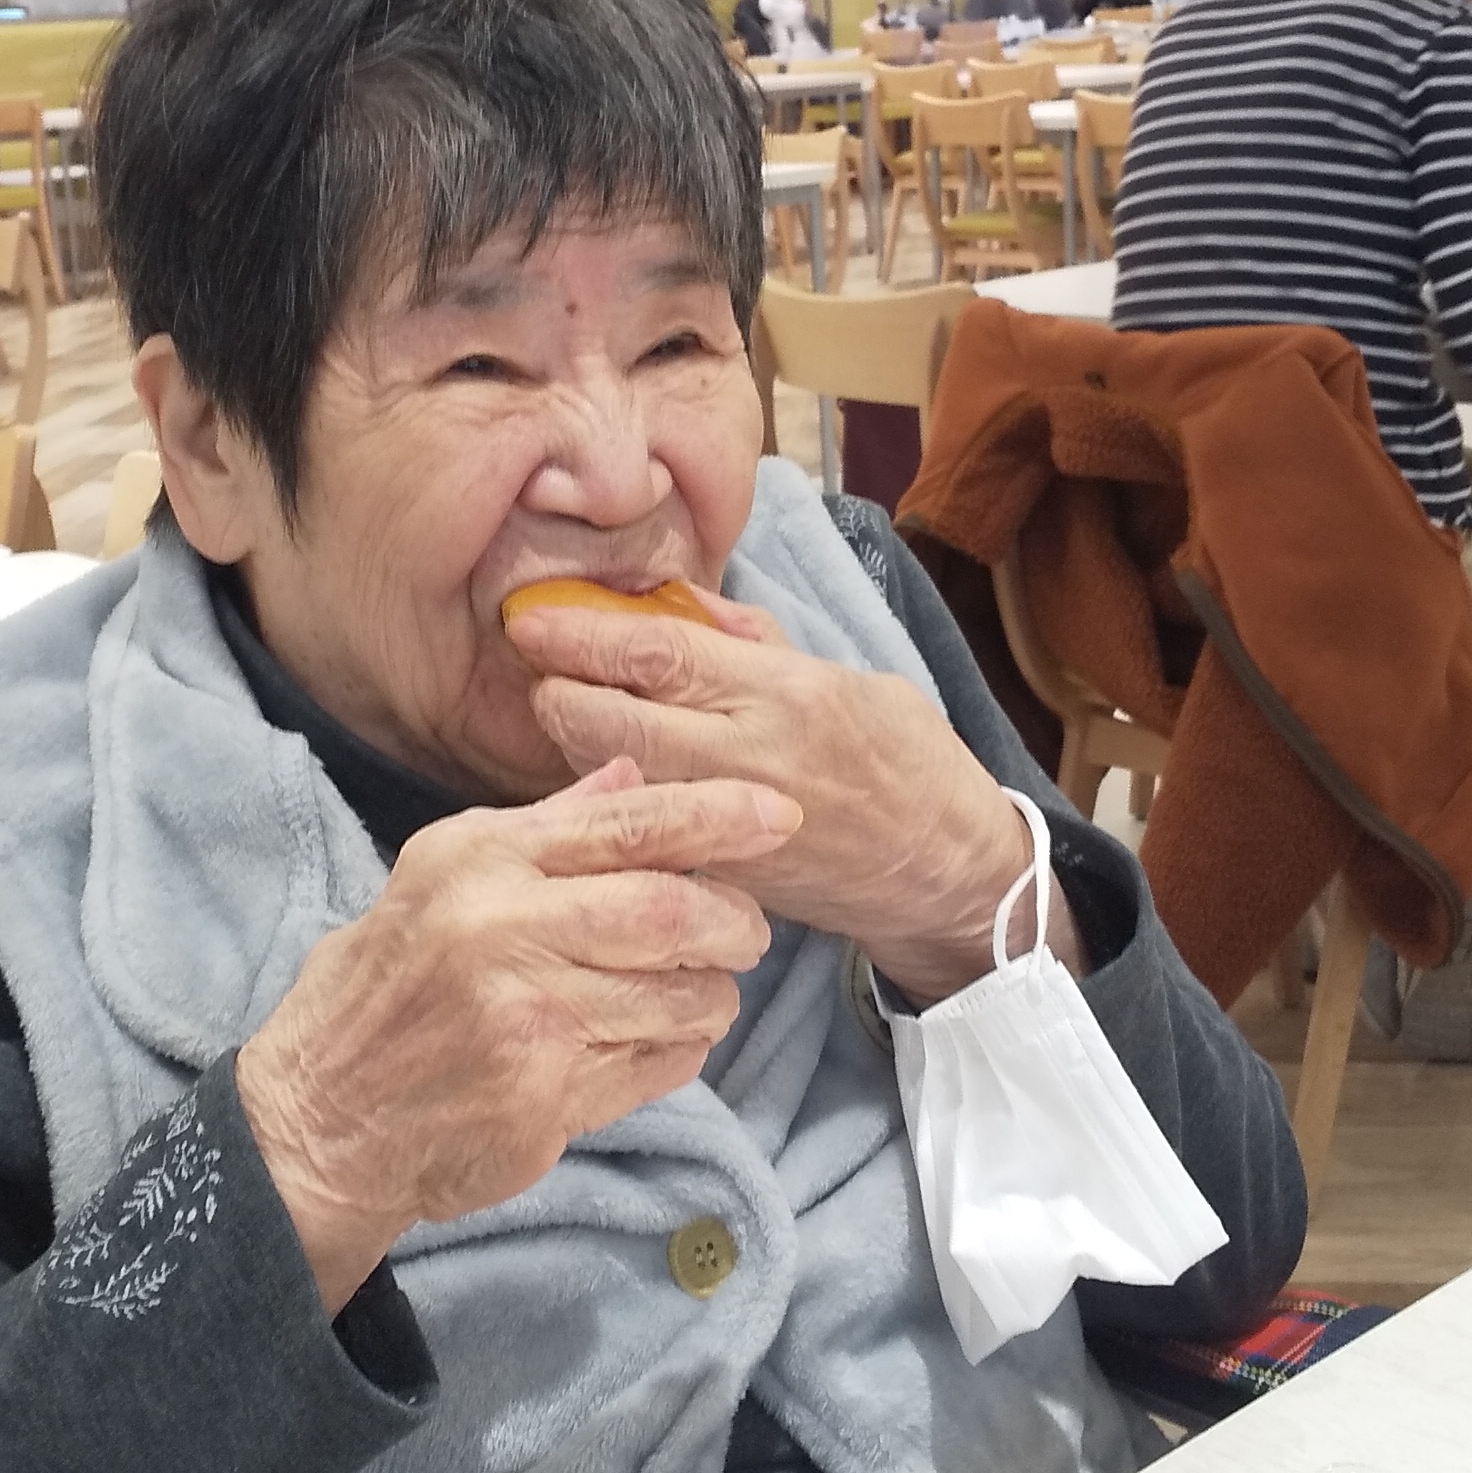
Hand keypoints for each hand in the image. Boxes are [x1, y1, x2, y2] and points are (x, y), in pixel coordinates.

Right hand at [235, 760, 790, 1310]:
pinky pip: (656, 1066)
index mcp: (480, 862)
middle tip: (744, 931)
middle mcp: (501, 933)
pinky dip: (678, 1050)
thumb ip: (544, 827)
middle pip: (670, 912)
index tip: (780, 813)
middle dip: (731, 920)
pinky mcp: (544, 1099)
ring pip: (679, 997)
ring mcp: (525, 1021)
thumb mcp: (441, 875)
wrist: (322, 1117)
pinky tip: (652, 1041)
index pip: (626, 824)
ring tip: (695, 990)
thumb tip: (631, 773)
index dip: (716, 815)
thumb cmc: (385, 987)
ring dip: (710, 994)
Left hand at [512, 595, 1061, 1005]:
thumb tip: (677, 598)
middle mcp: (751, 757)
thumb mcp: (846, 676)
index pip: (658, 653)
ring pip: (618, 776)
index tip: (530, 618)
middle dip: (557, 693)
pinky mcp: (721, 874)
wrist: (941, 870)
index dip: (582, 634)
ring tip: (563, 714)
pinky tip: (602, 776)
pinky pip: (644, 827)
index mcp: (786, 692)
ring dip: (575, 745)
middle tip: (535, 673)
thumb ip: (756, 640)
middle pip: (614, 719)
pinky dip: (612, 796)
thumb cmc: (903, 760)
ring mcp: (729, 823)